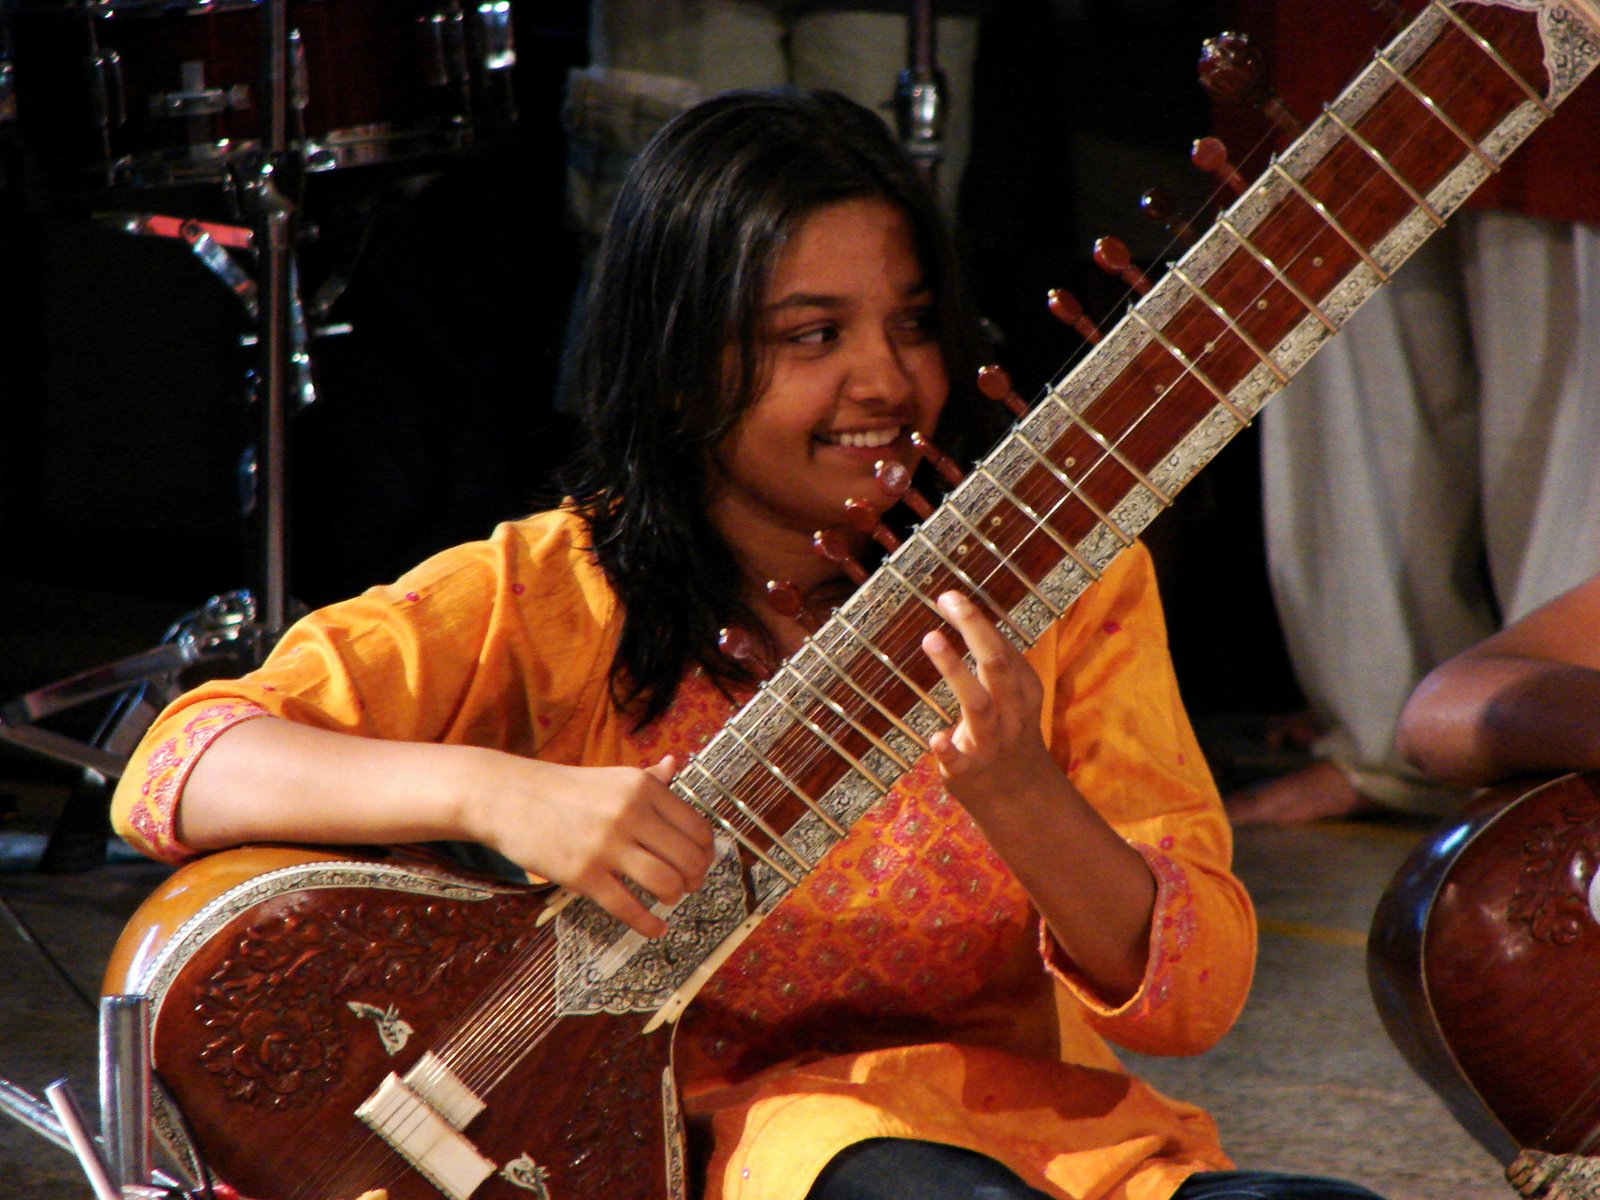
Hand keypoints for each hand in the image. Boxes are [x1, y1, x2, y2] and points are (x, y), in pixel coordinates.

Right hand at [465, 752, 714, 937]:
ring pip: (665, 883)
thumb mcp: (612, 776)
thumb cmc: (564, 789)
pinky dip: (648, 924)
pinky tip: (655, 929)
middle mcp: (630, 813)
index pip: (697, 827)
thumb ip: (649, 777)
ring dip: (674, 897)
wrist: (508, 796)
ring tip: (668, 899)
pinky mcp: (582, 875)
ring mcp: (606, 845)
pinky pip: (627, 908)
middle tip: (688, 885)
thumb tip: (677, 764)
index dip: (706, 852)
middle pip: (687, 858)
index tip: (702, 862)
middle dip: (694, 879)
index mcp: (642, 788)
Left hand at [920, 591, 1061, 817]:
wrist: (1021, 799)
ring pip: (978, 704)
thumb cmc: (1009, 735)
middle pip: (997, 665)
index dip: (978, 621)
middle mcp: (1011, 713)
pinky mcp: (970, 772)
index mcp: (1024, 691)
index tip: (951, 596)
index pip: (1003, 648)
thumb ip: (996, 661)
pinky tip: (935, 736)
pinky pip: (960, 761)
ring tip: (931, 638)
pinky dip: (948, 748)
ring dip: (955, 670)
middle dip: (975, 630)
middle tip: (949, 600)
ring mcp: (991, 743)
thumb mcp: (1016, 697)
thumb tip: (966, 612)